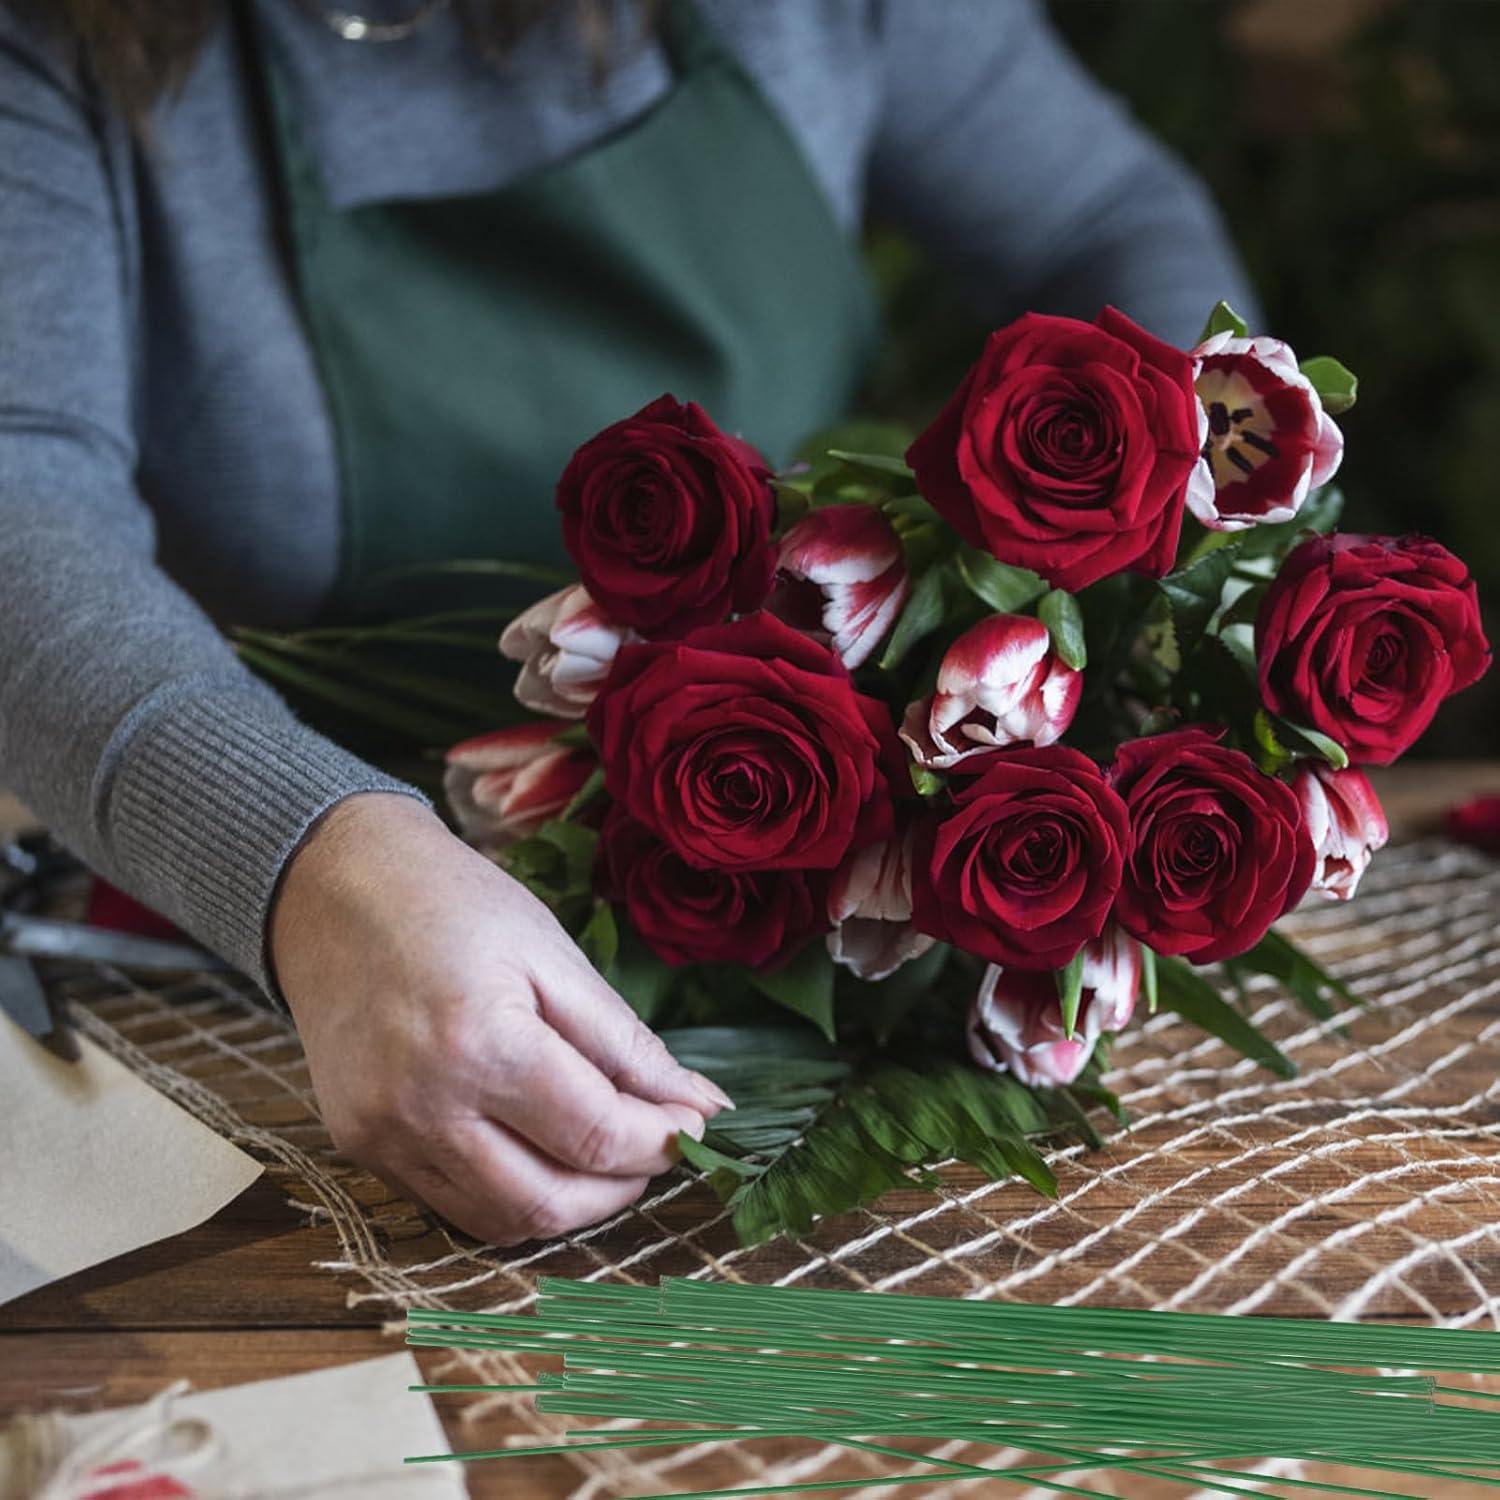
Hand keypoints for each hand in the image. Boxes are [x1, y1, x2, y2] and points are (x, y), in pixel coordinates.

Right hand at [269, 793, 728, 1244]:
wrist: (336, 890)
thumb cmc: (454, 905)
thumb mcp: (554, 955)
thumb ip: (626, 1042)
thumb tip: (701, 1105)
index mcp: (478, 1044)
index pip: (594, 1136)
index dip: (659, 1140)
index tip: (696, 1122)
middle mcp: (421, 1107)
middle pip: (548, 1202)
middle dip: (623, 1187)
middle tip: (658, 1144)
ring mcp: (382, 1137)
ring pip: (499, 1221)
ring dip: (570, 1204)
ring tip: (608, 1154)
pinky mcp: (360, 1148)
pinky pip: (452, 1205)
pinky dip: (512, 1195)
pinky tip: (544, 1152)